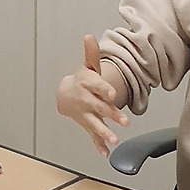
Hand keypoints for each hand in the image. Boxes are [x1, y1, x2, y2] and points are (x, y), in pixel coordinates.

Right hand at [56, 35, 128, 156]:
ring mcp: (87, 115)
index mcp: (88, 85)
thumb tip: (89, 37)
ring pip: (96, 125)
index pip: (98, 87)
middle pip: (100, 108)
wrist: (65, 95)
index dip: (106, 90)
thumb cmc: (81, 80)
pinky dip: (98, 145)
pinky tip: (105, 153)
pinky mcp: (88, 125)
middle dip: (112, 115)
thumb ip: (91, 54)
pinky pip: (93, 136)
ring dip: (105, 133)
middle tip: (124, 121)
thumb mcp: (88, 67)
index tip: (114, 94)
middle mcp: (87, 101)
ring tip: (115, 140)